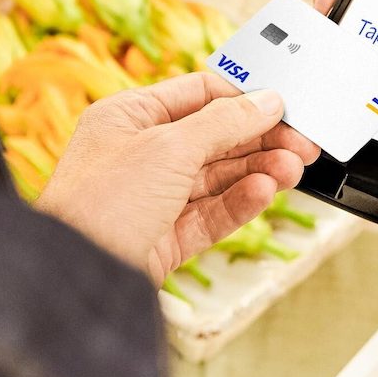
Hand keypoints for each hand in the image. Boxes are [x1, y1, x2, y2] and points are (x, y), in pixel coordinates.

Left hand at [36, 73, 318, 284]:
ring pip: (220, 177)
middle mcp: (142, 154)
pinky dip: (242, 202)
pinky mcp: (166, 237)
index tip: (284, 106)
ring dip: (259, 171)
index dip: (243, 99)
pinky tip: (266, 192)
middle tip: (302, 144)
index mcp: (130, 117)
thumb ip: (224, 122)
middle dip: (261, 139)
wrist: (74, 281)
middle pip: (216, 137)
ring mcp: (155, 197)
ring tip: (292, 170)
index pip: (199, 95)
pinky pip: (213, 213)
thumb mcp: (168, 147)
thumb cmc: (97, 204)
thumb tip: (266, 101)